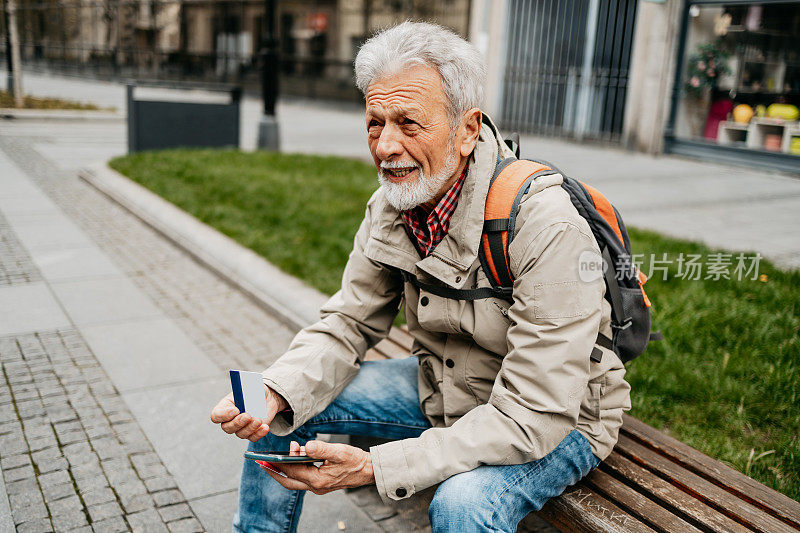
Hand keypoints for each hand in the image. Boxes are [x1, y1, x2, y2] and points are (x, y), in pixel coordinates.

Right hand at [209, 387, 287, 441]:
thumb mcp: (251, 385)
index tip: (235, 410)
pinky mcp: (252, 432)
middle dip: (237, 423)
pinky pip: (252, 437)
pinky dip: (259, 433)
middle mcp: (230, 419)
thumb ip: (246, 388)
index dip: (223, 415)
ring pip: (240, 434)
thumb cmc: (255, 390)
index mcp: (225, 406)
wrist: (267, 398)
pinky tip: (265, 427)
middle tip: (247, 415)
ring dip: (250, 428)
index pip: (216, 415)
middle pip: (227, 427)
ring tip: (259, 420)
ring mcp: (241, 427)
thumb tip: (246, 393)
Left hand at [257, 440, 374, 493]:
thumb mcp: (339, 451)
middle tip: (262, 464)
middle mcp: (316, 486)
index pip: (292, 472)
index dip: (278, 464)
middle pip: (289, 481)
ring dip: (285, 470)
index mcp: (319, 480)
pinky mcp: (321, 483)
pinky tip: (294, 457)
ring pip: (295, 481)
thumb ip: (321, 448)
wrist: (369, 471)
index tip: (265, 458)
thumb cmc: (356, 461)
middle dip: (274, 473)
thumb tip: (306, 446)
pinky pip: (303, 478)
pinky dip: (295, 469)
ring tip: (277, 456)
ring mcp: (318, 486)